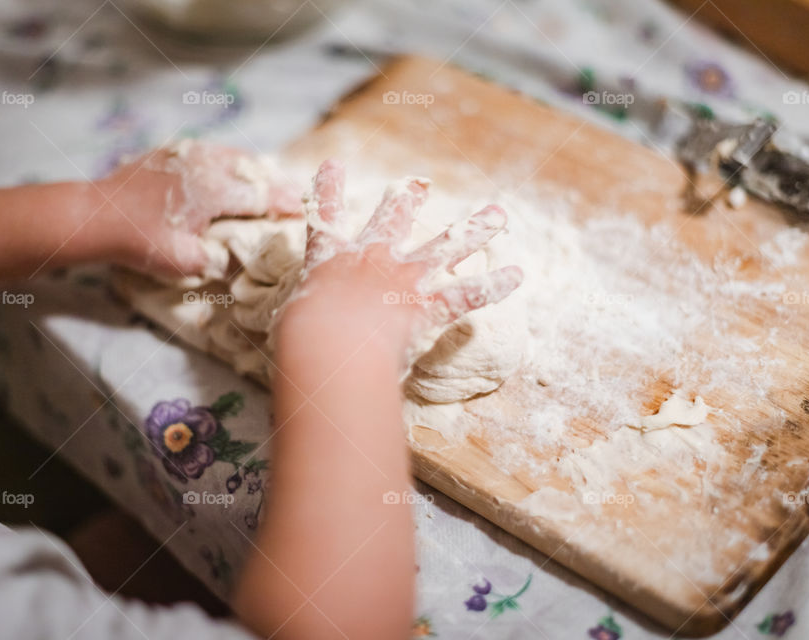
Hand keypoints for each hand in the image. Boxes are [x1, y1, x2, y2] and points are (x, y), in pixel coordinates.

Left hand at [95, 140, 301, 279]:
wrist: (94, 215)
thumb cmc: (139, 241)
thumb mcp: (182, 262)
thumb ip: (216, 261)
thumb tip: (233, 259)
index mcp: (214, 189)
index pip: (261, 196)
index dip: (286, 203)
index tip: (306, 208)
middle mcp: (205, 164)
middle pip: (252, 170)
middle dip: (276, 182)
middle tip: (296, 193)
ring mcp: (187, 153)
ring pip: (233, 155)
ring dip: (254, 169)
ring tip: (269, 179)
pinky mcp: (171, 151)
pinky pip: (211, 152)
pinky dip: (229, 161)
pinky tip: (230, 170)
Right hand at [279, 158, 522, 361]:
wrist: (330, 340)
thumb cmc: (302, 336)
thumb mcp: (291, 323)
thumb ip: (300, 322)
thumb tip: (298, 339)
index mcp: (331, 260)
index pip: (325, 218)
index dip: (328, 190)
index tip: (332, 165)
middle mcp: (372, 259)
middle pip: (393, 219)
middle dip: (408, 199)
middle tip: (419, 182)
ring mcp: (405, 277)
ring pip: (448, 245)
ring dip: (476, 228)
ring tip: (497, 213)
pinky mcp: (430, 303)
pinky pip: (470, 293)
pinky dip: (495, 285)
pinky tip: (517, 275)